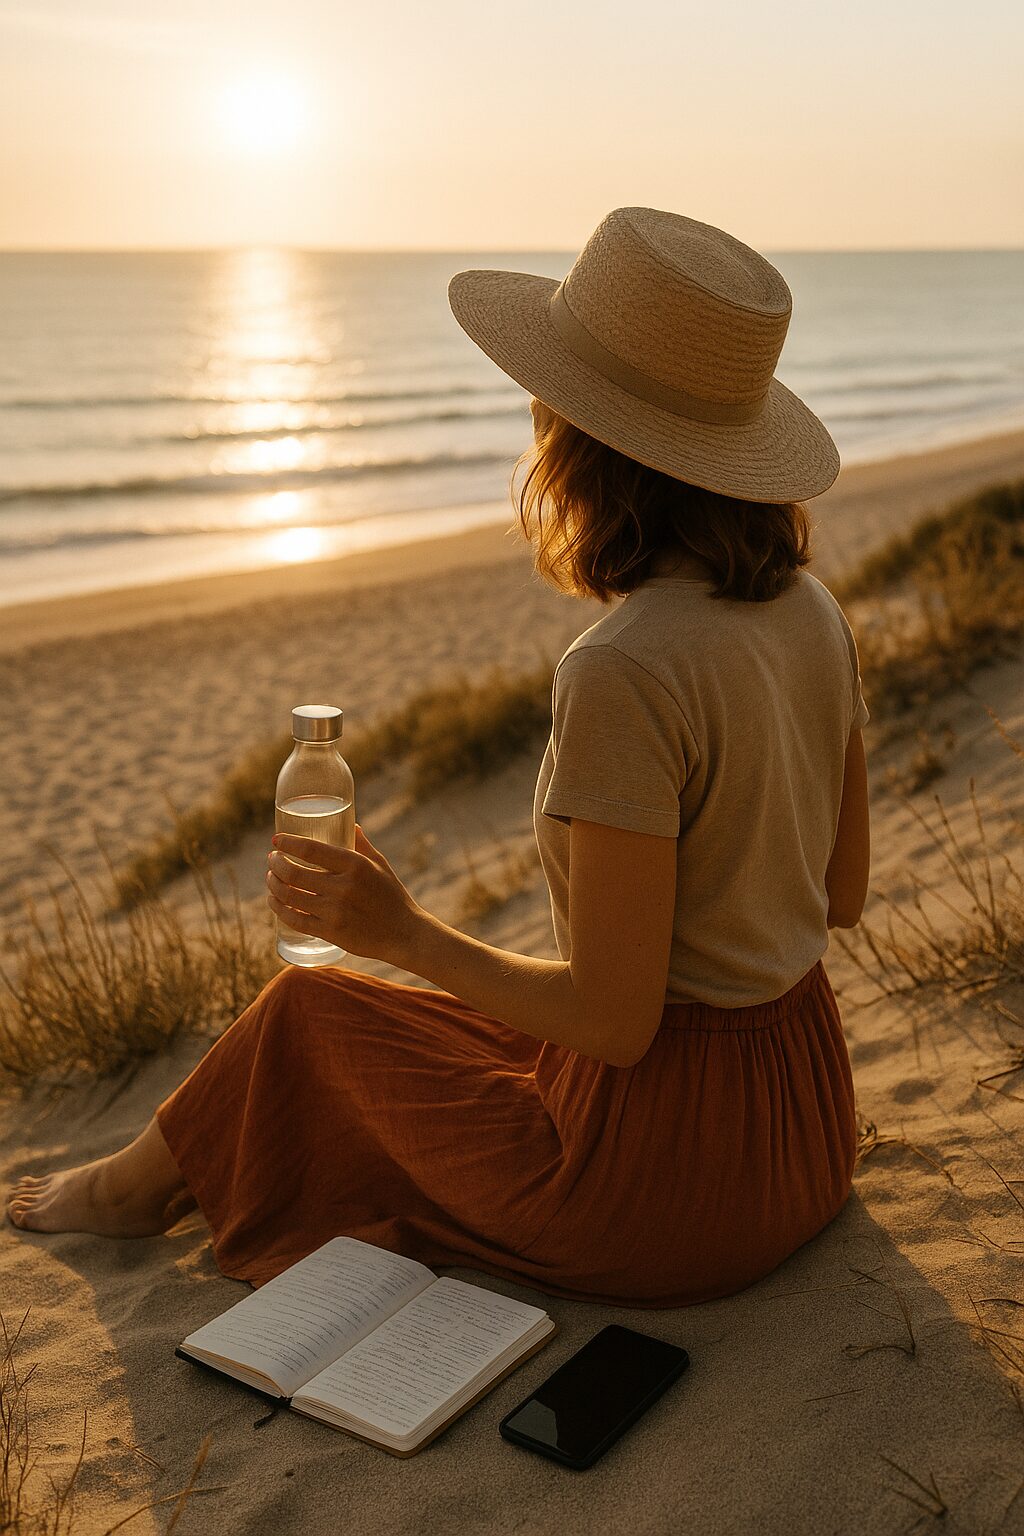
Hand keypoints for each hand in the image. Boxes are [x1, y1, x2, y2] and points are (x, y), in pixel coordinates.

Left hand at [266, 825, 422, 965]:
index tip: (276, 840)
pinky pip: (295, 920)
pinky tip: (274, 902)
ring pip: (289, 896)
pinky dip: (279, 910)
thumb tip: (350, 824)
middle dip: (275, 864)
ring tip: (270, 878)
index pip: (310, 849)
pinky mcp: (330, 932)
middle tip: (271, 860)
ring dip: (273, 885)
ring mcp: (335, 912)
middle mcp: (342, 887)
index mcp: (355, 865)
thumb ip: (362, 845)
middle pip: (293, 872)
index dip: (288, 843)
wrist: (404, 934)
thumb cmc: (392, 895)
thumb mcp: (380, 865)